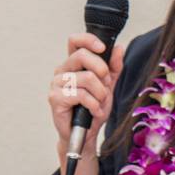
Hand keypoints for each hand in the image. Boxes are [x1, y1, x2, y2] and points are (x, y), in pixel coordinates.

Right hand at [47, 34, 124, 154]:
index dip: (89, 40)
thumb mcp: (108, 86)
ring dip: (100, 93)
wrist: (86, 134)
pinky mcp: (55, 98)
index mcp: (73, 65)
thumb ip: (114, 67)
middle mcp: (62, 71)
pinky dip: (94, 104)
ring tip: (100, 103)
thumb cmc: (93, 110)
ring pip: (86, 77)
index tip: (102, 48)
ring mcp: (57, 84)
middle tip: (107, 84)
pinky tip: (95, 111)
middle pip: (82, 55)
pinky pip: (81, 94)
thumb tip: (118, 48)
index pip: (75, 41)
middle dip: (101, 70)